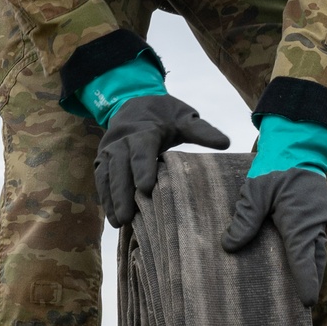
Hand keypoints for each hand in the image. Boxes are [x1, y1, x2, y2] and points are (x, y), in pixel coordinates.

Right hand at [95, 93, 229, 226]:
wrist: (136, 103)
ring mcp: (109, 150)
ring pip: (107, 175)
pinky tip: (112, 218)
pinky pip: (101, 179)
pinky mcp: (102, 160)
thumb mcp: (184, 118)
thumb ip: (202, 131)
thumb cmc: (165, 116)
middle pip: (120, 166)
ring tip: (119, 223)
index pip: (142, 149)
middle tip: (128, 217)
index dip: (143, 168)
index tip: (146, 188)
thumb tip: (225, 143)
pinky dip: (105, 198)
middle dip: (123, 192)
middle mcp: (122, 140)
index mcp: (144, 130)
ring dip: (112, 199)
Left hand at [222, 168, 326, 304]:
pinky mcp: (318, 212)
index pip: (303, 258)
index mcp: (301, 220)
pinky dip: (309, 251)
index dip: (305, 281)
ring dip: (311, 265)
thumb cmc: (276, 167)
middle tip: (304, 303)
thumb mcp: (255, 192)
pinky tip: (298, 258)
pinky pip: (316, 238)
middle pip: (316, 259)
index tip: (307, 302)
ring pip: (318, 249)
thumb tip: (229, 246)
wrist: (298, 144)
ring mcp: (320, 217)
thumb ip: (245, 219)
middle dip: (312, 279)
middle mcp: (315, 222)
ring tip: (302, 286)